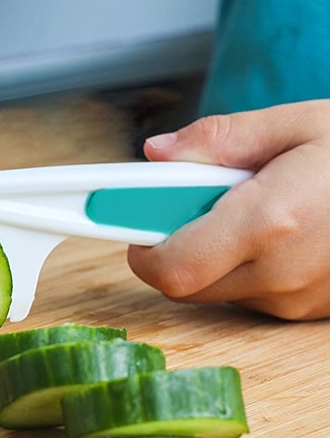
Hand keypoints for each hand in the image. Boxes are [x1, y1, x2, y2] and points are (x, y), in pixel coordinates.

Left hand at [129, 99, 329, 319]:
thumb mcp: (297, 124)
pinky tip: (288, 233)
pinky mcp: (312, 314)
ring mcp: (299, 301)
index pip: (168, 265)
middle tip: (203, 200)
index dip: (139, 245)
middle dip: (176, 242)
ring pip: (218, 289)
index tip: (125, 219)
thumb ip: (219, 140)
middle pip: (184, 280)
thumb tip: (155, 154)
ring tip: (261, 210)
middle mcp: (282, 274)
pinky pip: (253, 295)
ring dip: (216, 253)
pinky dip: (250, 267)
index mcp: (270, 222)